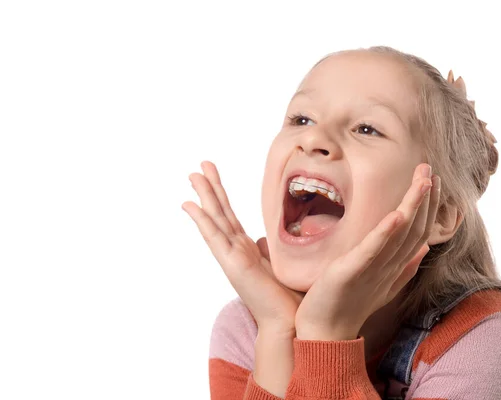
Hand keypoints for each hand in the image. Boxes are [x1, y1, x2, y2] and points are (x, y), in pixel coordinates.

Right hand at [182, 161, 302, 334]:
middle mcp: (235, 250)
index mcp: (246, 249)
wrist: (288, 321)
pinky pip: (214, 236)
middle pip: (220, 212)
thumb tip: (264, 238)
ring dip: (204, 196)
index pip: (230, 215)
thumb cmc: (286, 297)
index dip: (221, 194)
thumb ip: (268, 250)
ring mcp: (231, 257)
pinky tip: (190, 205)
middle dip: (210, 188)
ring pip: (215, 219)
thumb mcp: (279, 265)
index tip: (213, 174)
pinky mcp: (232, 264)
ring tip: (193, 175)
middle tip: (199, 166)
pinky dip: (202, 220)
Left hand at [295, 163, 440, 340]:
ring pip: (402, 235)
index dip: (427, 205)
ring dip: (414, 206)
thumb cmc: (350, 305)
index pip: (419, 231)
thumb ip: (403, 267)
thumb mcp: (380, 283)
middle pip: (416, 228)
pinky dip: (386, 233)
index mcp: (395, 265)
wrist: (326, 331)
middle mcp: (390, 266)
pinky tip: (397, 215)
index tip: (430, 180)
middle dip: (425, 197)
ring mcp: (374, 269)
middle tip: (429, 169)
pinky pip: (373, 251)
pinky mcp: (353, 271)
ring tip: (423, 181)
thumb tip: (422, 249)